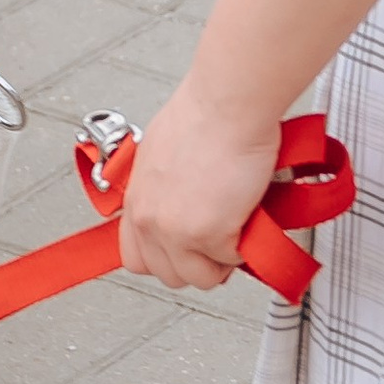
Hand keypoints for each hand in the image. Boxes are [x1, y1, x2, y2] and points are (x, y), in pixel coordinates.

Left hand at [116, 80, 282, 291]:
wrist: (227, 105)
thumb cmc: (204, 117)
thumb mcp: (162, 157)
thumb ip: (165, 191)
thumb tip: (184, 205)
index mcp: (137, 200)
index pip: (136, 258)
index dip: (166, 259)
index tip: (187, 251)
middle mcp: (149, 219)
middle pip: (169, 274)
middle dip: (199, 263)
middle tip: (221, 240)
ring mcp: (175, 231)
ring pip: (201, 278)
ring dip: (223, 260)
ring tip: (236, 229)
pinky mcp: (208, 235)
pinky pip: (233, 260)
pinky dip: (247, 243)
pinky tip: (247, 213)